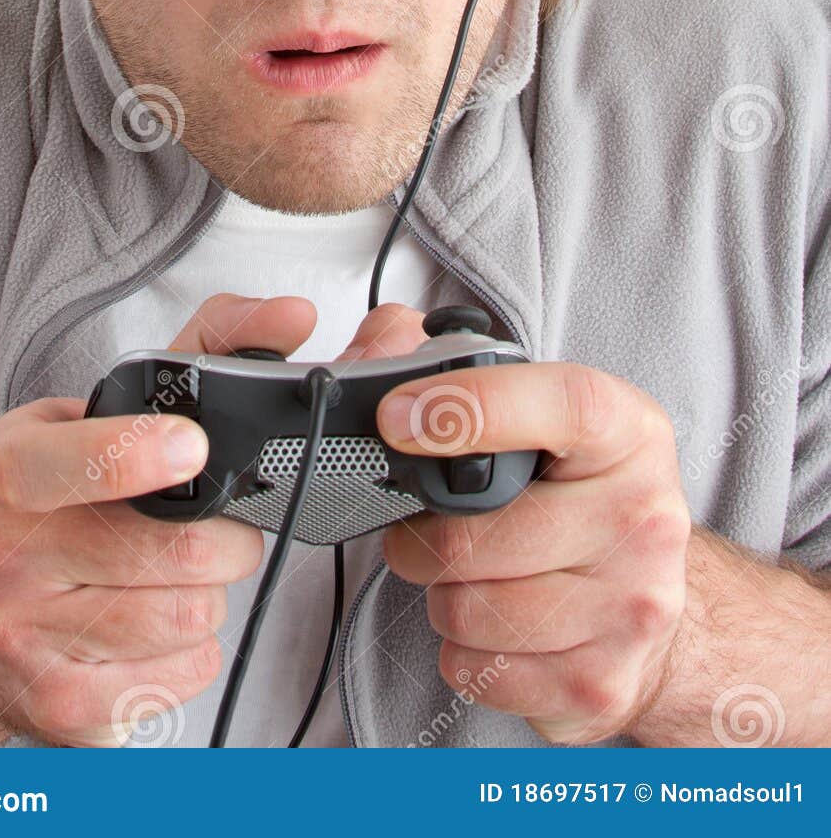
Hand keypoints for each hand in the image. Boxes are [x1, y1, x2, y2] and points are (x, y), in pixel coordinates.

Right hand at [0, 292, 315, 745]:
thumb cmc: (63, 497)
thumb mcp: (109, 409)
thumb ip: (206, 347)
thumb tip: (294, 314)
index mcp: (9, 466)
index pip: (70, 462)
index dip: (135, 455)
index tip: (189, 447)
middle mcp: (2, 553)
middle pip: (174, 553)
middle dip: (227, 539)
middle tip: (215, 527)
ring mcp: (21, 639)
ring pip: (188, 617)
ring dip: (211, 595)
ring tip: (177, 576)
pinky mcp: (57, 710)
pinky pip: (180, 680)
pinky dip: (193, 654)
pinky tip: (158, 629)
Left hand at [374, 351, 690, 743]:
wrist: (656, 598)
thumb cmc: (582, 494)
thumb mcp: (543, 411)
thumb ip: (454, 364)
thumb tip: (379, 349)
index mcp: (629, 432)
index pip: (558, 404)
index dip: (468, 407)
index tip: (398, 416)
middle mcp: (644, 519)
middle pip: (474, 537)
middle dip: (420, 534)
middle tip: (423, 526)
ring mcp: (630, 608)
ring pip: (466, 609)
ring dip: (442, 594)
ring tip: (470, 573)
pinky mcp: (601, 685)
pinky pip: (478, 670)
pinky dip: (464, 650)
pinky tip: (495, 623)